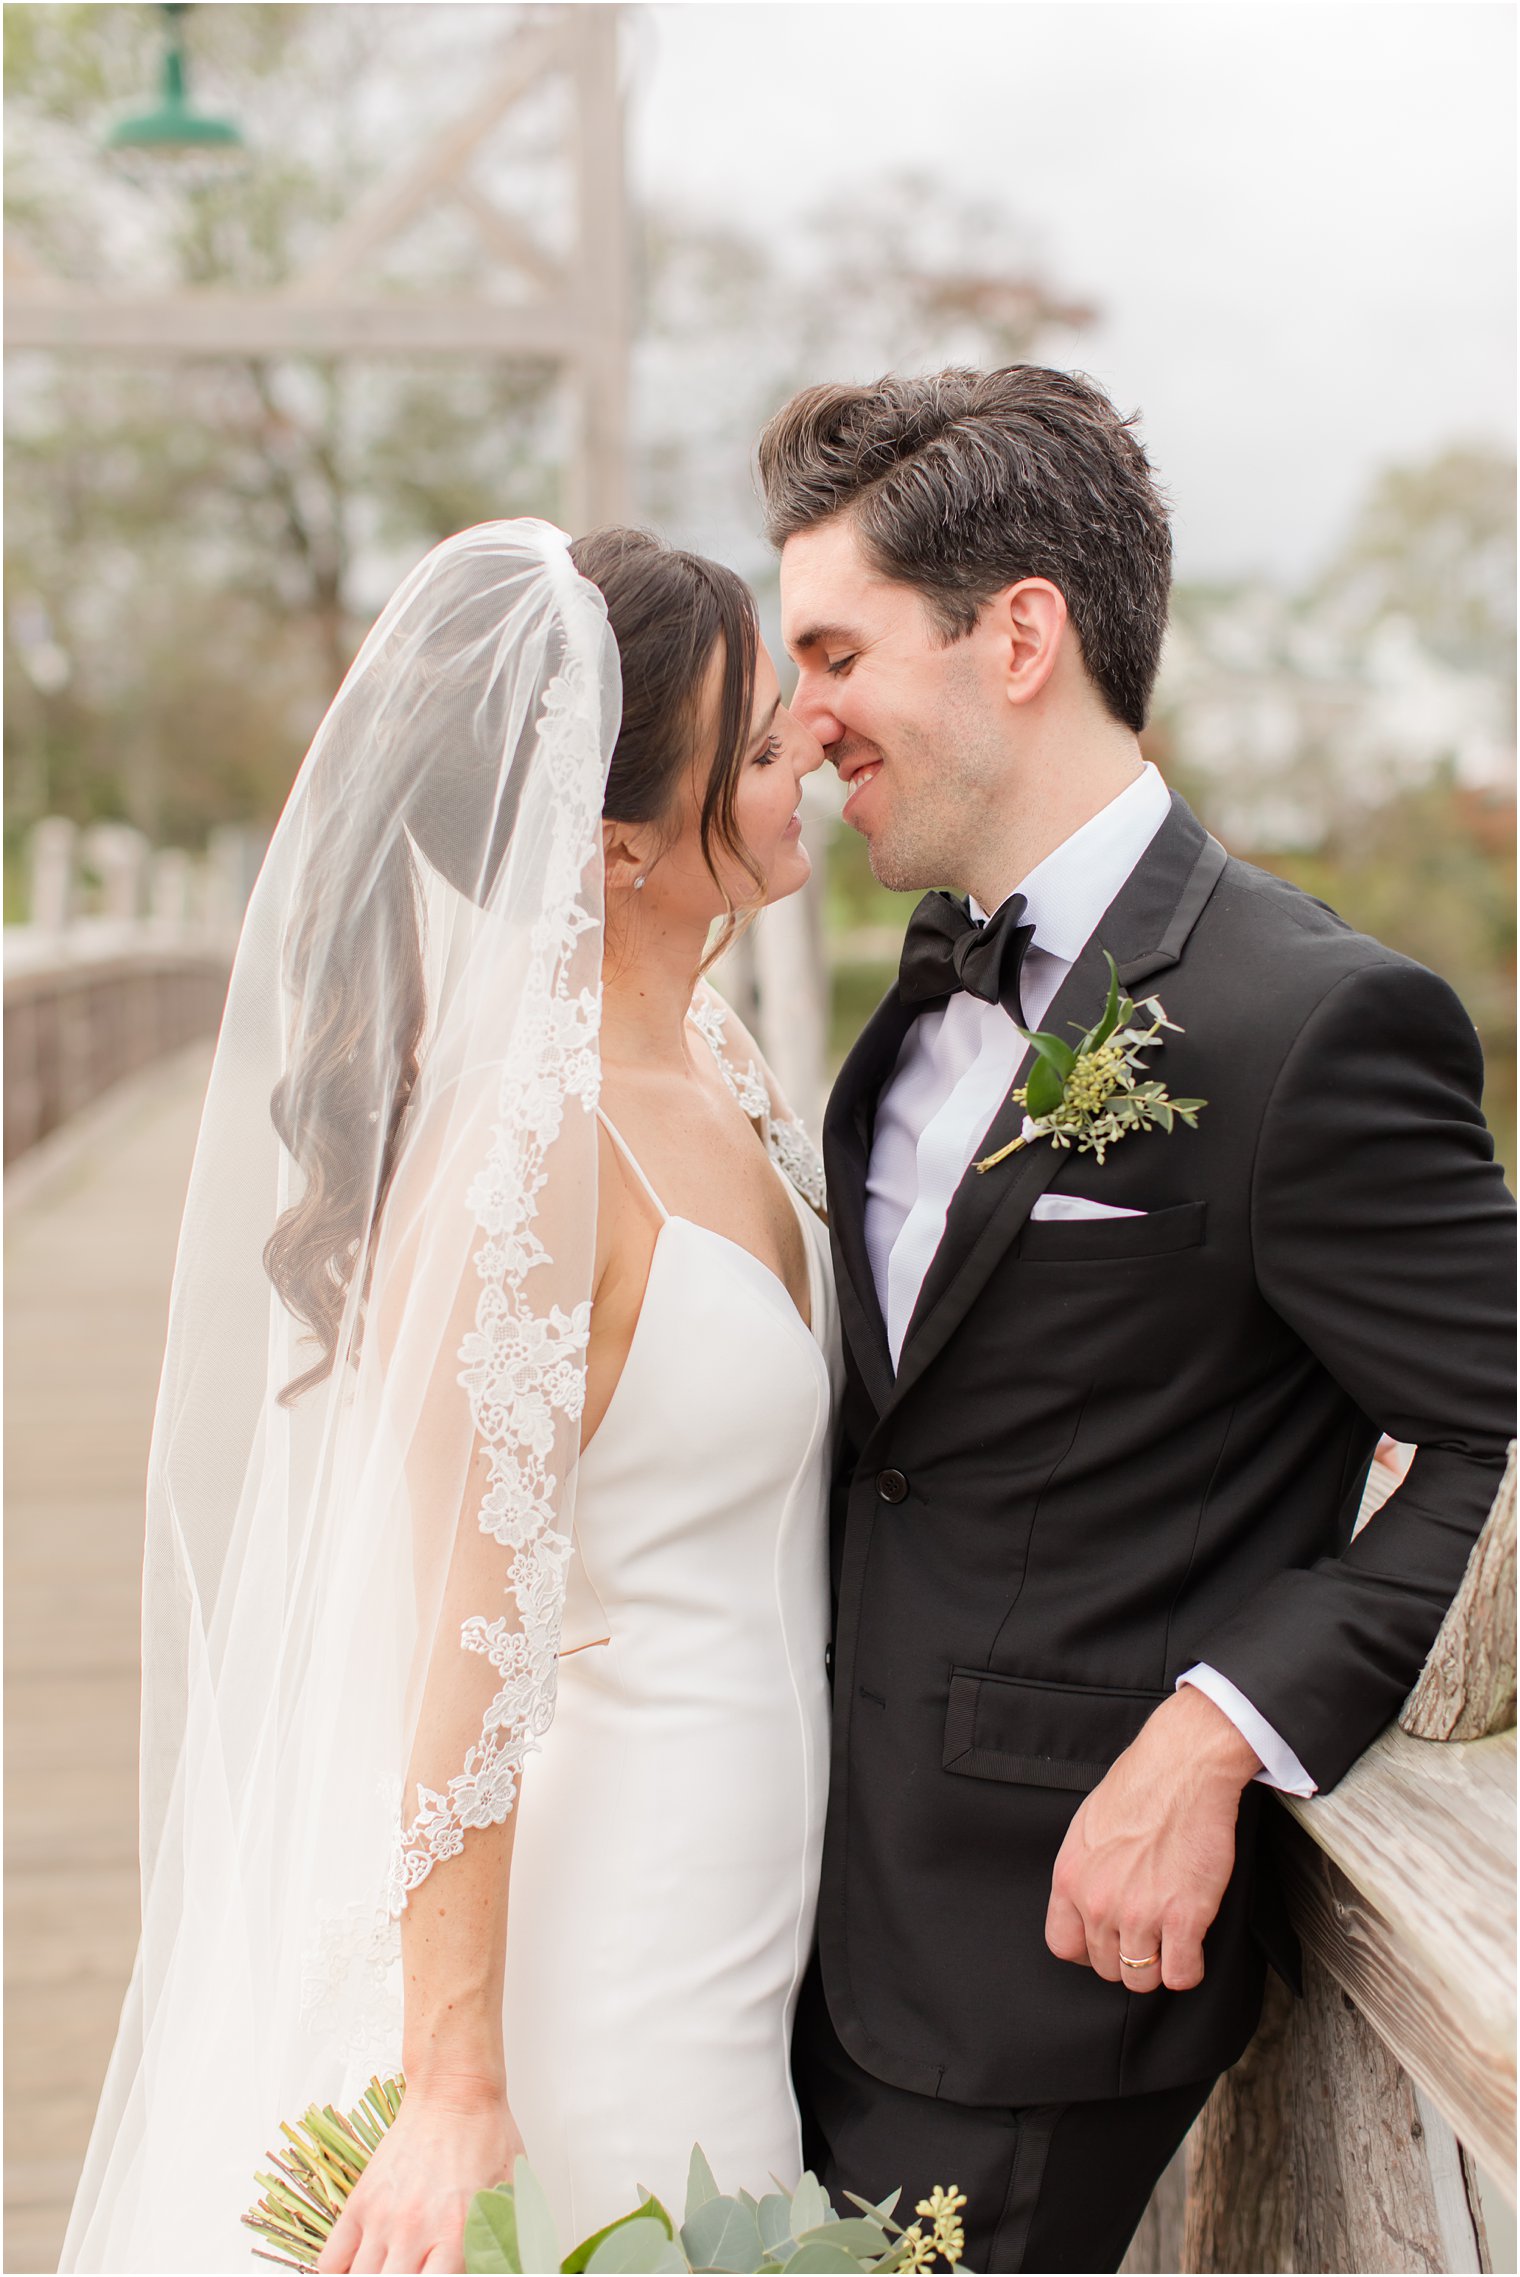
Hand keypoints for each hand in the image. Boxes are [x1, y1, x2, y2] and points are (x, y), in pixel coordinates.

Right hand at [316, 2078, 522, 2274]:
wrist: (454, 2092)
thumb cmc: (485, 2136)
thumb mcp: (511, 2192)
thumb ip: (503, 2241)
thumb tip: (499, 2267)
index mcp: (457, 2233)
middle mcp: (415, 2231)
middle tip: (411, 2272)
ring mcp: (382, 2217)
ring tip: (388, 2268)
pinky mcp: (360, 2201)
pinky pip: (331, 2259)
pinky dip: (339, 2271)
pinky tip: (358, 2267)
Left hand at [1044, 1686, 1260, 1994]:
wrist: (1183, 1767)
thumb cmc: (1139, 1786)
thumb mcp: (1088, 1827)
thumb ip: (1085, 1870)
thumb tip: (1089, 1898)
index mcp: (1070, 1878)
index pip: (1063, 1946)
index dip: (1088, 1951)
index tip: (1108, 1944)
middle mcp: (1098, 1903)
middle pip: (1106, 1967)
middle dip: (1128, 1957)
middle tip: (1148, 1936)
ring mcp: (1140, 1914)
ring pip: (1142, 1979)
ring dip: (1158, 1967)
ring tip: (1171, 1943)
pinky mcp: (1184, 1918)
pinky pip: (1182, 1975)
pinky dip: (1189, 1969)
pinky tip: (1193, 1947)